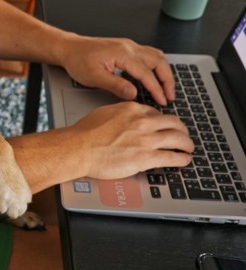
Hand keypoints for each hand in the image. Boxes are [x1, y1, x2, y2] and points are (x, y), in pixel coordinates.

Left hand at [60, 35, 174, 105]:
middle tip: (170, 96)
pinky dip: (156, 66)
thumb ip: (115, 85)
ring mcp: (129, 45)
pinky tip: (154, 76)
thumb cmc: (78, 61)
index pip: (147, 73)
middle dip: (167, 80)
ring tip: (166, 88)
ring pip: (156, 56)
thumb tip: (133, 94)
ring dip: (164, 72)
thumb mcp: (94, 77)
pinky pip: (148, 54)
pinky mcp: (126, 47)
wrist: (69, 48)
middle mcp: (129, 47)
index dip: (157, 88)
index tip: (163, 100)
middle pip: (158, 61)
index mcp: (122, 53)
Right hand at [70, 102, 193, 179]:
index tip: (164, 126)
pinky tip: (184, 160)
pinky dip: (182, 158)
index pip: (156, 113)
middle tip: (183, 134)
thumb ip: (119, 114)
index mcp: (132, 110)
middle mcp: (143, 122)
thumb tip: (124, 118)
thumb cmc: (85, 133)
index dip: (163, 121)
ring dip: (187, 144)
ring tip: (189, 147)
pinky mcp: (147, 157)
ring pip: (178, 139)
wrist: (79, 148)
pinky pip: (173, 157)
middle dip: (182, 129)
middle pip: (173, 123)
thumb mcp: (104, 113)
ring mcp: (146, 140)